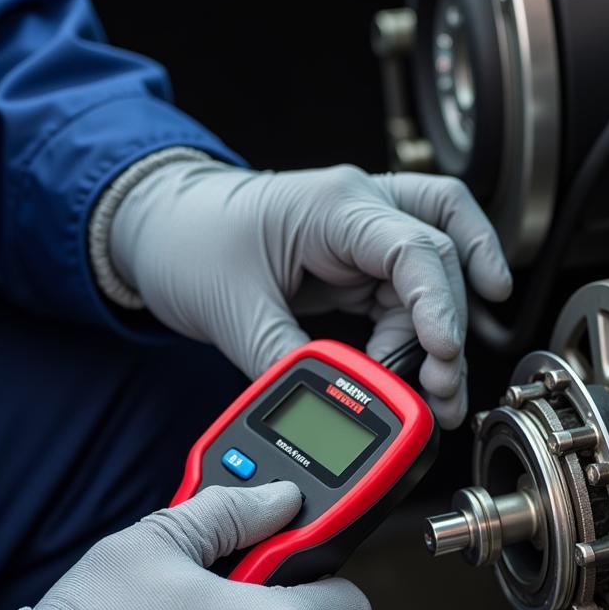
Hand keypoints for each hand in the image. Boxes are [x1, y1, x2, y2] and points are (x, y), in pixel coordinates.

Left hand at [109, 161, 511, 427]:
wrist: (157, 226)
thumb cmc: (187, 241)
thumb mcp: (231, 309)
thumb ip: (284, 360)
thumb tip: (332, 404)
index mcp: (334, 205)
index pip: (414, 246)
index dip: (439, 302)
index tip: (443, 354)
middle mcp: (361, 210)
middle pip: (442, 256)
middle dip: (451, 325)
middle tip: (443, 387)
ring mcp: (363, 235)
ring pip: (437, 274)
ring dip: (445, 332)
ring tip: (440, 391)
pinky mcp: (358, 263)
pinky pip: (412, 292)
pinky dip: (423, 330)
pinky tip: (427, 363)